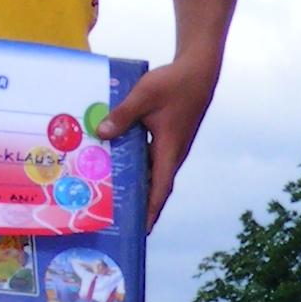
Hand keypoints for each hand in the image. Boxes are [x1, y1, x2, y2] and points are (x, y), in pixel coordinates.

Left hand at [99, 55, 220, 226]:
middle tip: (119, 220)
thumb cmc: (174, 83)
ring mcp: (172, 146)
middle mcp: (172, 153)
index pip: (161, 189)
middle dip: (140, 205)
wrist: (198, 71)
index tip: (143, 230)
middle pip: (155, 187)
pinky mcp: (169, 138)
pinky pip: (151, 159)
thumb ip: (122, 116)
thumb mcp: (144, 97)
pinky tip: (120, 164)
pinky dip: (138, 166)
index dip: (152, 211)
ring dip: (138, 186)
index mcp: (169, 150)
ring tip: (116, 198)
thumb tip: (101, 133)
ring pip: (153, 173)